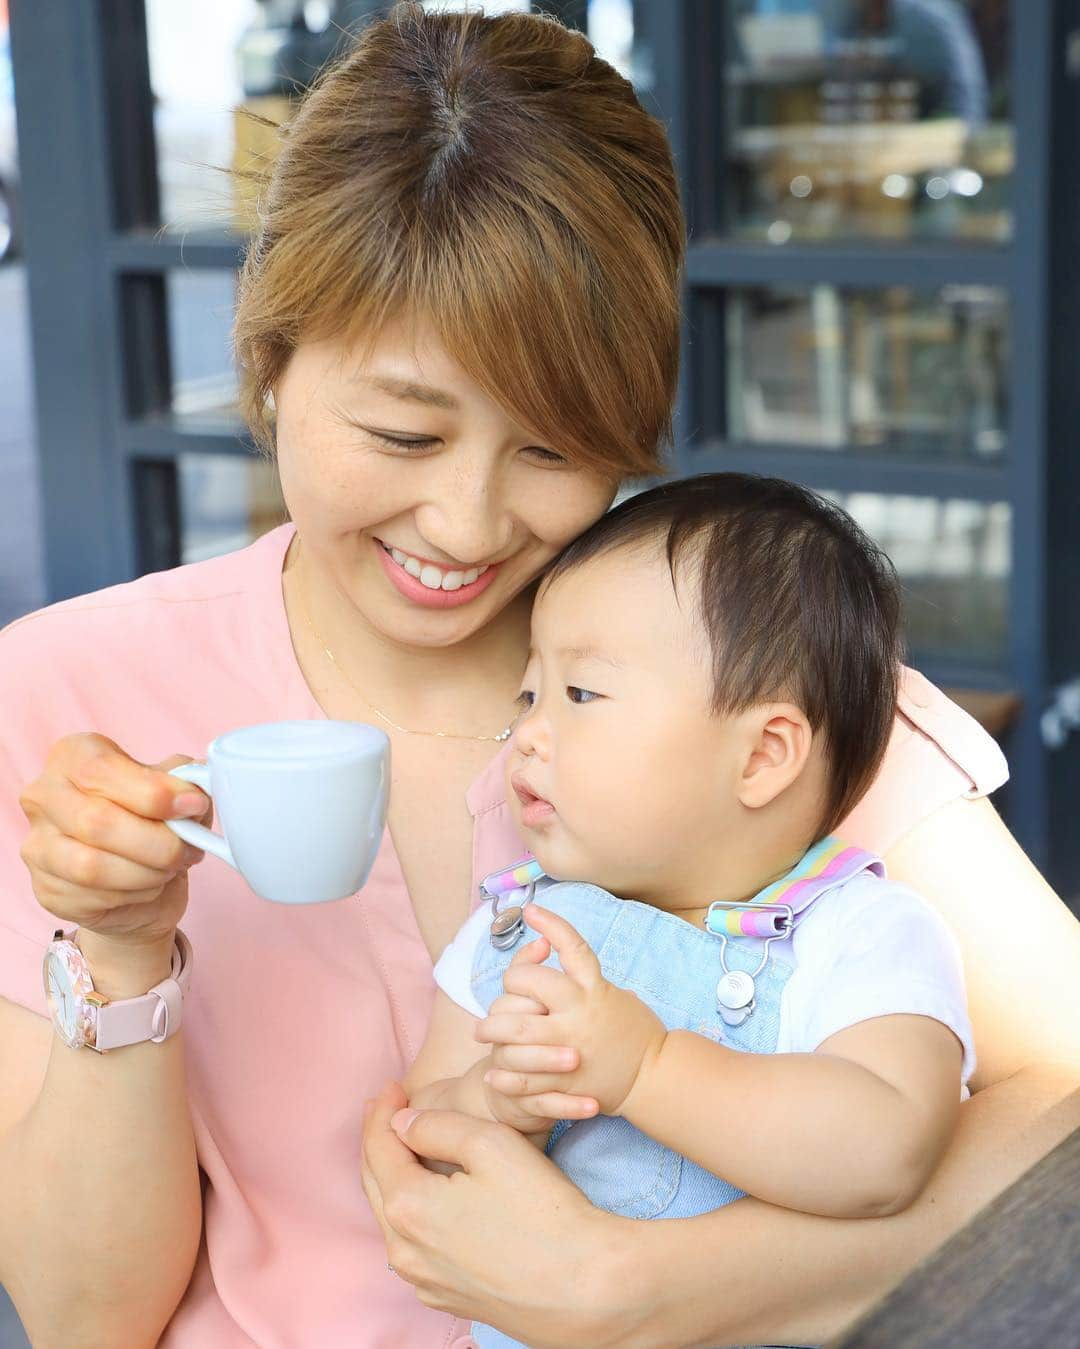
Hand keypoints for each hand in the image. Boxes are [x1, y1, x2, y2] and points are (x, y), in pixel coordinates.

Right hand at [18, 734, 210, 982]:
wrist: (139, 878)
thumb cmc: (155, 821)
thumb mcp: (176, 790)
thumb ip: (185, 784)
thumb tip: (193, 794)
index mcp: (73, 757)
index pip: (100, 770)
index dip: (154, 791)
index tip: (193, 806)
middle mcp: (44, 797)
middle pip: (96, 821)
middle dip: (157, 841)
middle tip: (190, 848)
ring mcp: (38, 846)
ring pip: (92, 866)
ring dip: (148, 872)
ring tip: (172, 866)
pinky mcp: (46, 890)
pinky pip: (93, 897)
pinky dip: (136, 894)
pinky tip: (150, 885)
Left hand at [361, 1082, 647, 1347]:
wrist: (585, 1287)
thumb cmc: (542, 1210)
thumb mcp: (491, 1144)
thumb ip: (437, 1126)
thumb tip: (403, 1123)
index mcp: (408, 1208)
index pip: (377, 1148)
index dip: (382, 1111)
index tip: (393, 1085)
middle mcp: (405, 1252)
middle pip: (376, 1183)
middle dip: (379, 1140)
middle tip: (387, 1108)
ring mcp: (425, 1281)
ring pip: (394, 1218)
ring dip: (394, 1177)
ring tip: (406, 1145)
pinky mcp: (448, 1298)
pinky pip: (415, 1247)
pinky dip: (413, 1212)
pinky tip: (429, 1197)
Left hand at [476, 905, 666, 1116]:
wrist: (654, 1078)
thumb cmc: (635, 1032)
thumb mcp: (614, 995)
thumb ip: (583, 978)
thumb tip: (550, 948)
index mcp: (595, 988)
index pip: (571, 946)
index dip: (551, 924)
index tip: (531, 910)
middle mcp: (580, 1011)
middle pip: (528, 983)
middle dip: (507, 987)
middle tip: (497, 1000)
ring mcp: (569, 1046)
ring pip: (516, 1029)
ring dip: (492, 1028)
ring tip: (483, 1032)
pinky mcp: (564, 1080)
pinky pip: (523, 1075)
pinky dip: (503, 1073)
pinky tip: (492, 1071)